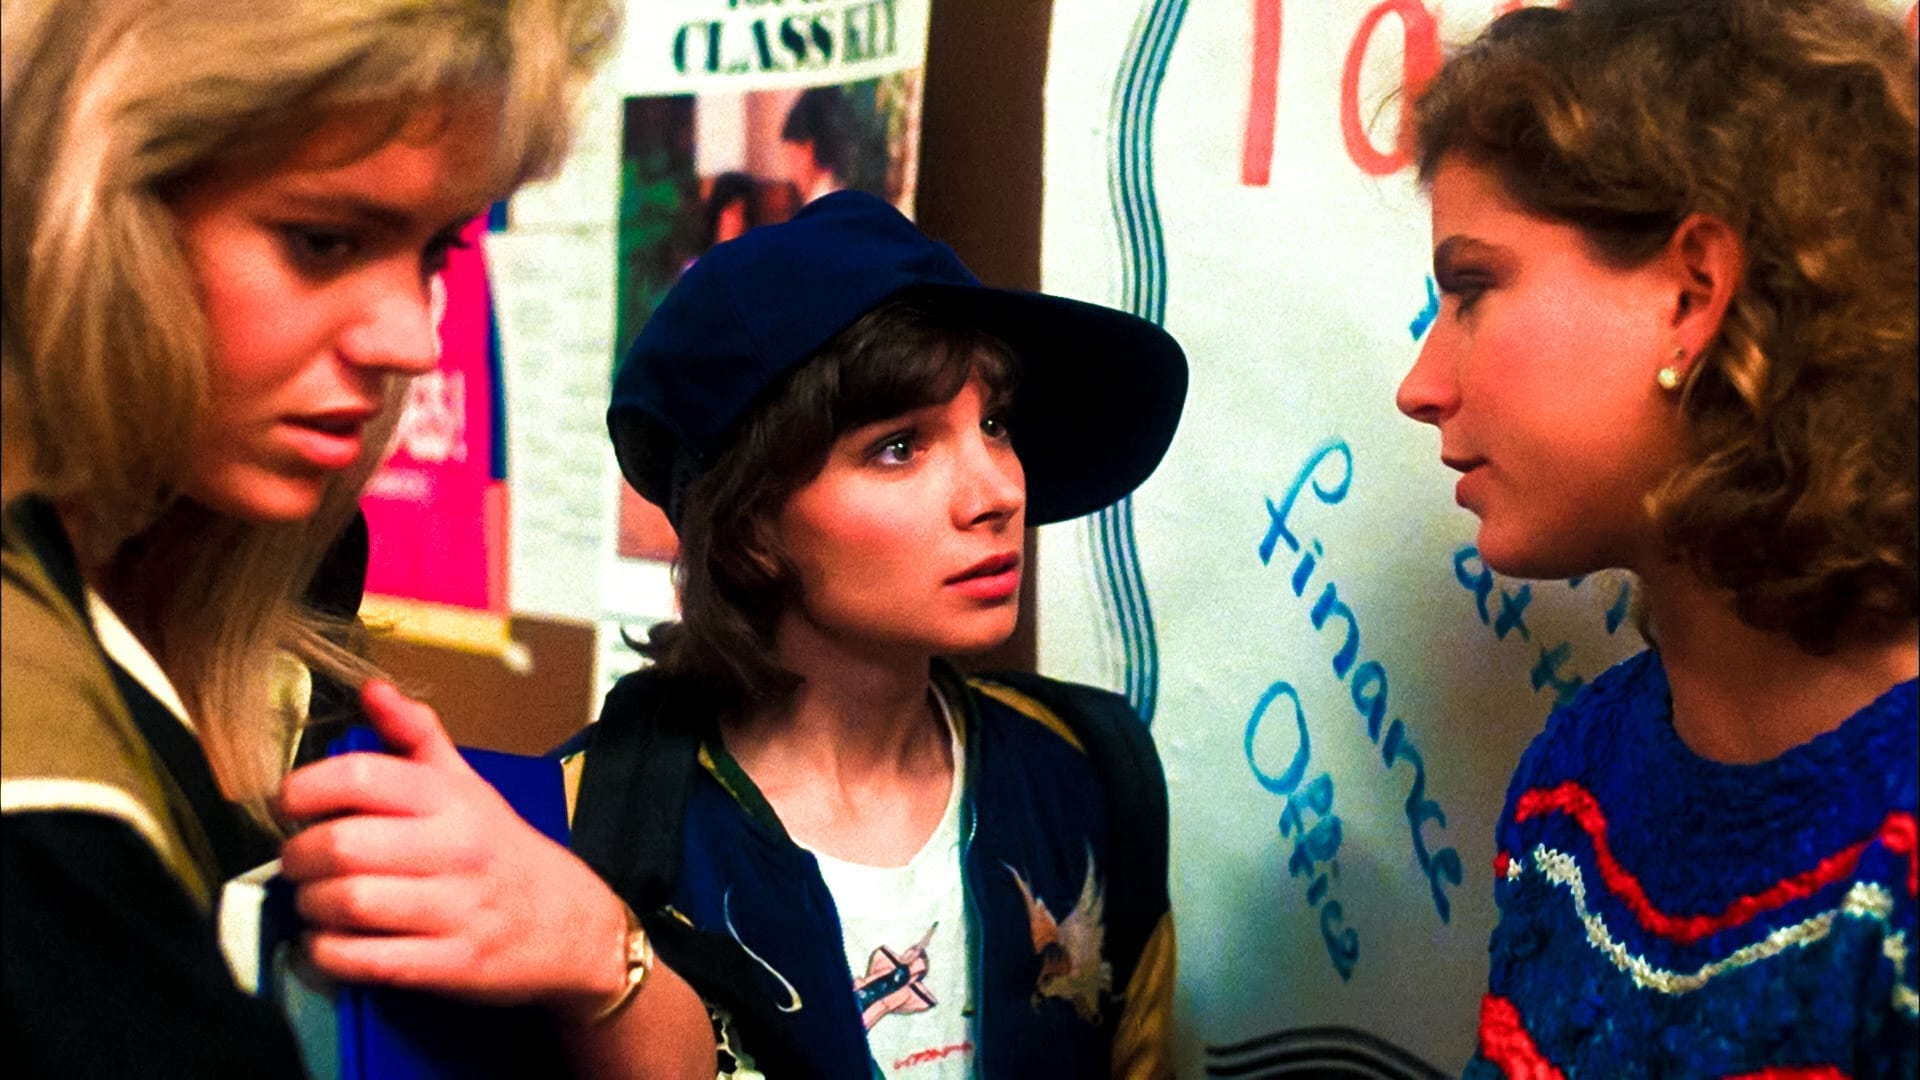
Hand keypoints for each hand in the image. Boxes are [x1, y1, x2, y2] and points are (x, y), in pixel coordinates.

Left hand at [276, 681, 626, 1010]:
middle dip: (298, 856)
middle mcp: (455, 848)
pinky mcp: (451, 964)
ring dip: (310, 905)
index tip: (289, 803)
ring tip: (314, 900)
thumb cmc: (502, 851)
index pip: (360, 777)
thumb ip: (417, 734)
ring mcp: (455, 909)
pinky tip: (329, 941)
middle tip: (297, 860)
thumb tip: (372, 689)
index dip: (304, 788)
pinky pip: (365, 959)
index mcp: (452, 798)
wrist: (571, 925)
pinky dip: (328, 952)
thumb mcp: (469, 785)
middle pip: (341, 845)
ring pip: (347, 903)